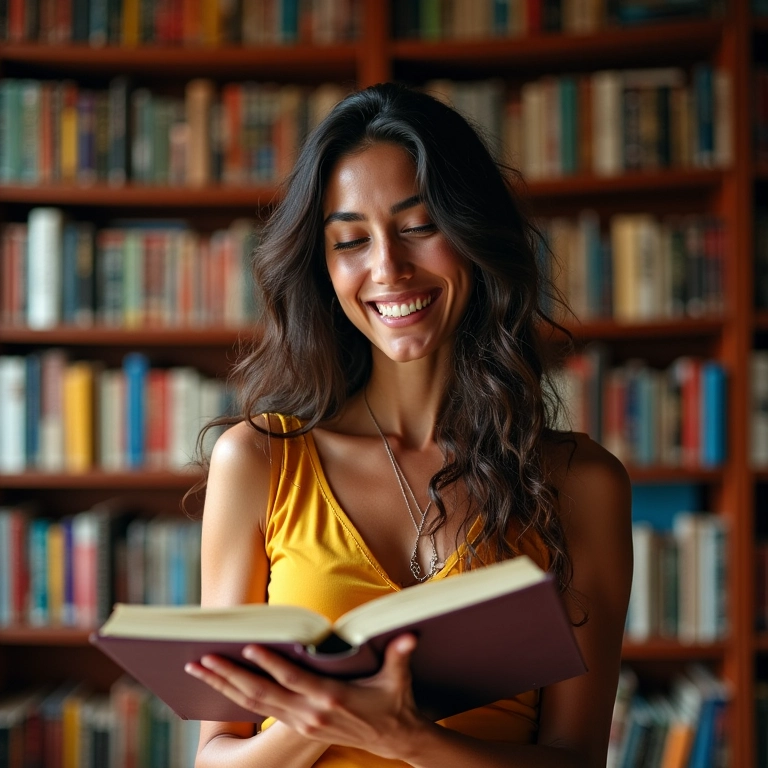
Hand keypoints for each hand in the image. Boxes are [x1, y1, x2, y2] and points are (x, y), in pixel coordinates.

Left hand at [185, 634, 430, 759]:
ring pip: (254, 705)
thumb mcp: (398, 679)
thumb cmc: (396, 702)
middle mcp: (310, 713)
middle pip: (261, 694)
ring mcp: (301, 722)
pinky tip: (222, 684)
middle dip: (227, 676)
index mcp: (331, 698)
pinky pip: (260, 711)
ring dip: (224, 686)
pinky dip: (237, 697)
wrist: (397, 739)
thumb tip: (409, 637)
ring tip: (199, 668)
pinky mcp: (298, 725)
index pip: (293, 679)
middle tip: (200, 659)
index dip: (270, 664)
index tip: (248, 647)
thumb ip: (400, 655)